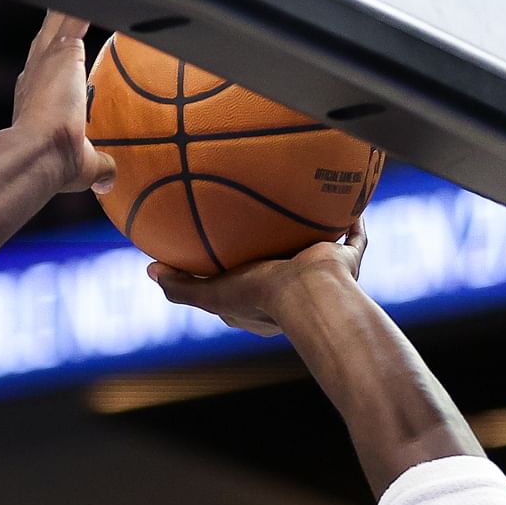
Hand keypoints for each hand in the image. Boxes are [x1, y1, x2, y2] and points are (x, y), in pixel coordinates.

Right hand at [5, 11, 115, 195]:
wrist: (37, 154)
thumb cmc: (52, 165)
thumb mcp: (82, 167)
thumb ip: (100, 167)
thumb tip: (110, 180)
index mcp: (34, 97)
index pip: (47, 69)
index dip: (54, 59)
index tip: (64, 52)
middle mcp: (34, 72)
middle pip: (48, 36)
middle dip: (58, 21)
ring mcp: (46, 59)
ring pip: (58, 20)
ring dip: (69, 5)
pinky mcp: (63, 50)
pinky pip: (76, 14)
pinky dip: (86, 0)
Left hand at [149, 224, 368, 337]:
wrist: (310, 294)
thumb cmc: (260, 296)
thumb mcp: (212, 294)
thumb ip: (182, 287)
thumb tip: (151, 270)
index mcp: (263, 307)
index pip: (244, 288)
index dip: (233, 273)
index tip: (221, 252)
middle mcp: (295, 292)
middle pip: (282, 265)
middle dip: (275, 248)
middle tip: (262, 223)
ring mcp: (322, 277)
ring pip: (318, 250)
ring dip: (313, 232)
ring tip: (304, 205)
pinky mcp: (346, 263)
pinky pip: (354, 237)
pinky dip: (353, 222)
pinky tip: (346, 197)